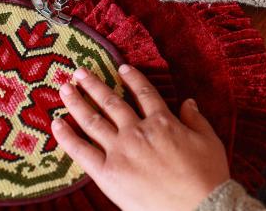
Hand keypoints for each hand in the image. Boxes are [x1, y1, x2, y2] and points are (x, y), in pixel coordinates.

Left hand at [53, 65, 229, 210]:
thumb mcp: (209, 141)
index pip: (144, 93)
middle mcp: (137, 131)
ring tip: (65, 88)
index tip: (121, 68)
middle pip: (111, 102)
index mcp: (162, 121)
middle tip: (79, 72)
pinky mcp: (108, 173)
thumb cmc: (207, 177)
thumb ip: (196, 119)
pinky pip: (82, 150)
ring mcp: (120, 151)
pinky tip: (57, 123)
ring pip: (92, 120)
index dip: (132, 78)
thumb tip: (188, 102)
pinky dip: (67, 136)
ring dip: (77, 102)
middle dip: (93, 85)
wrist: (198, 207)